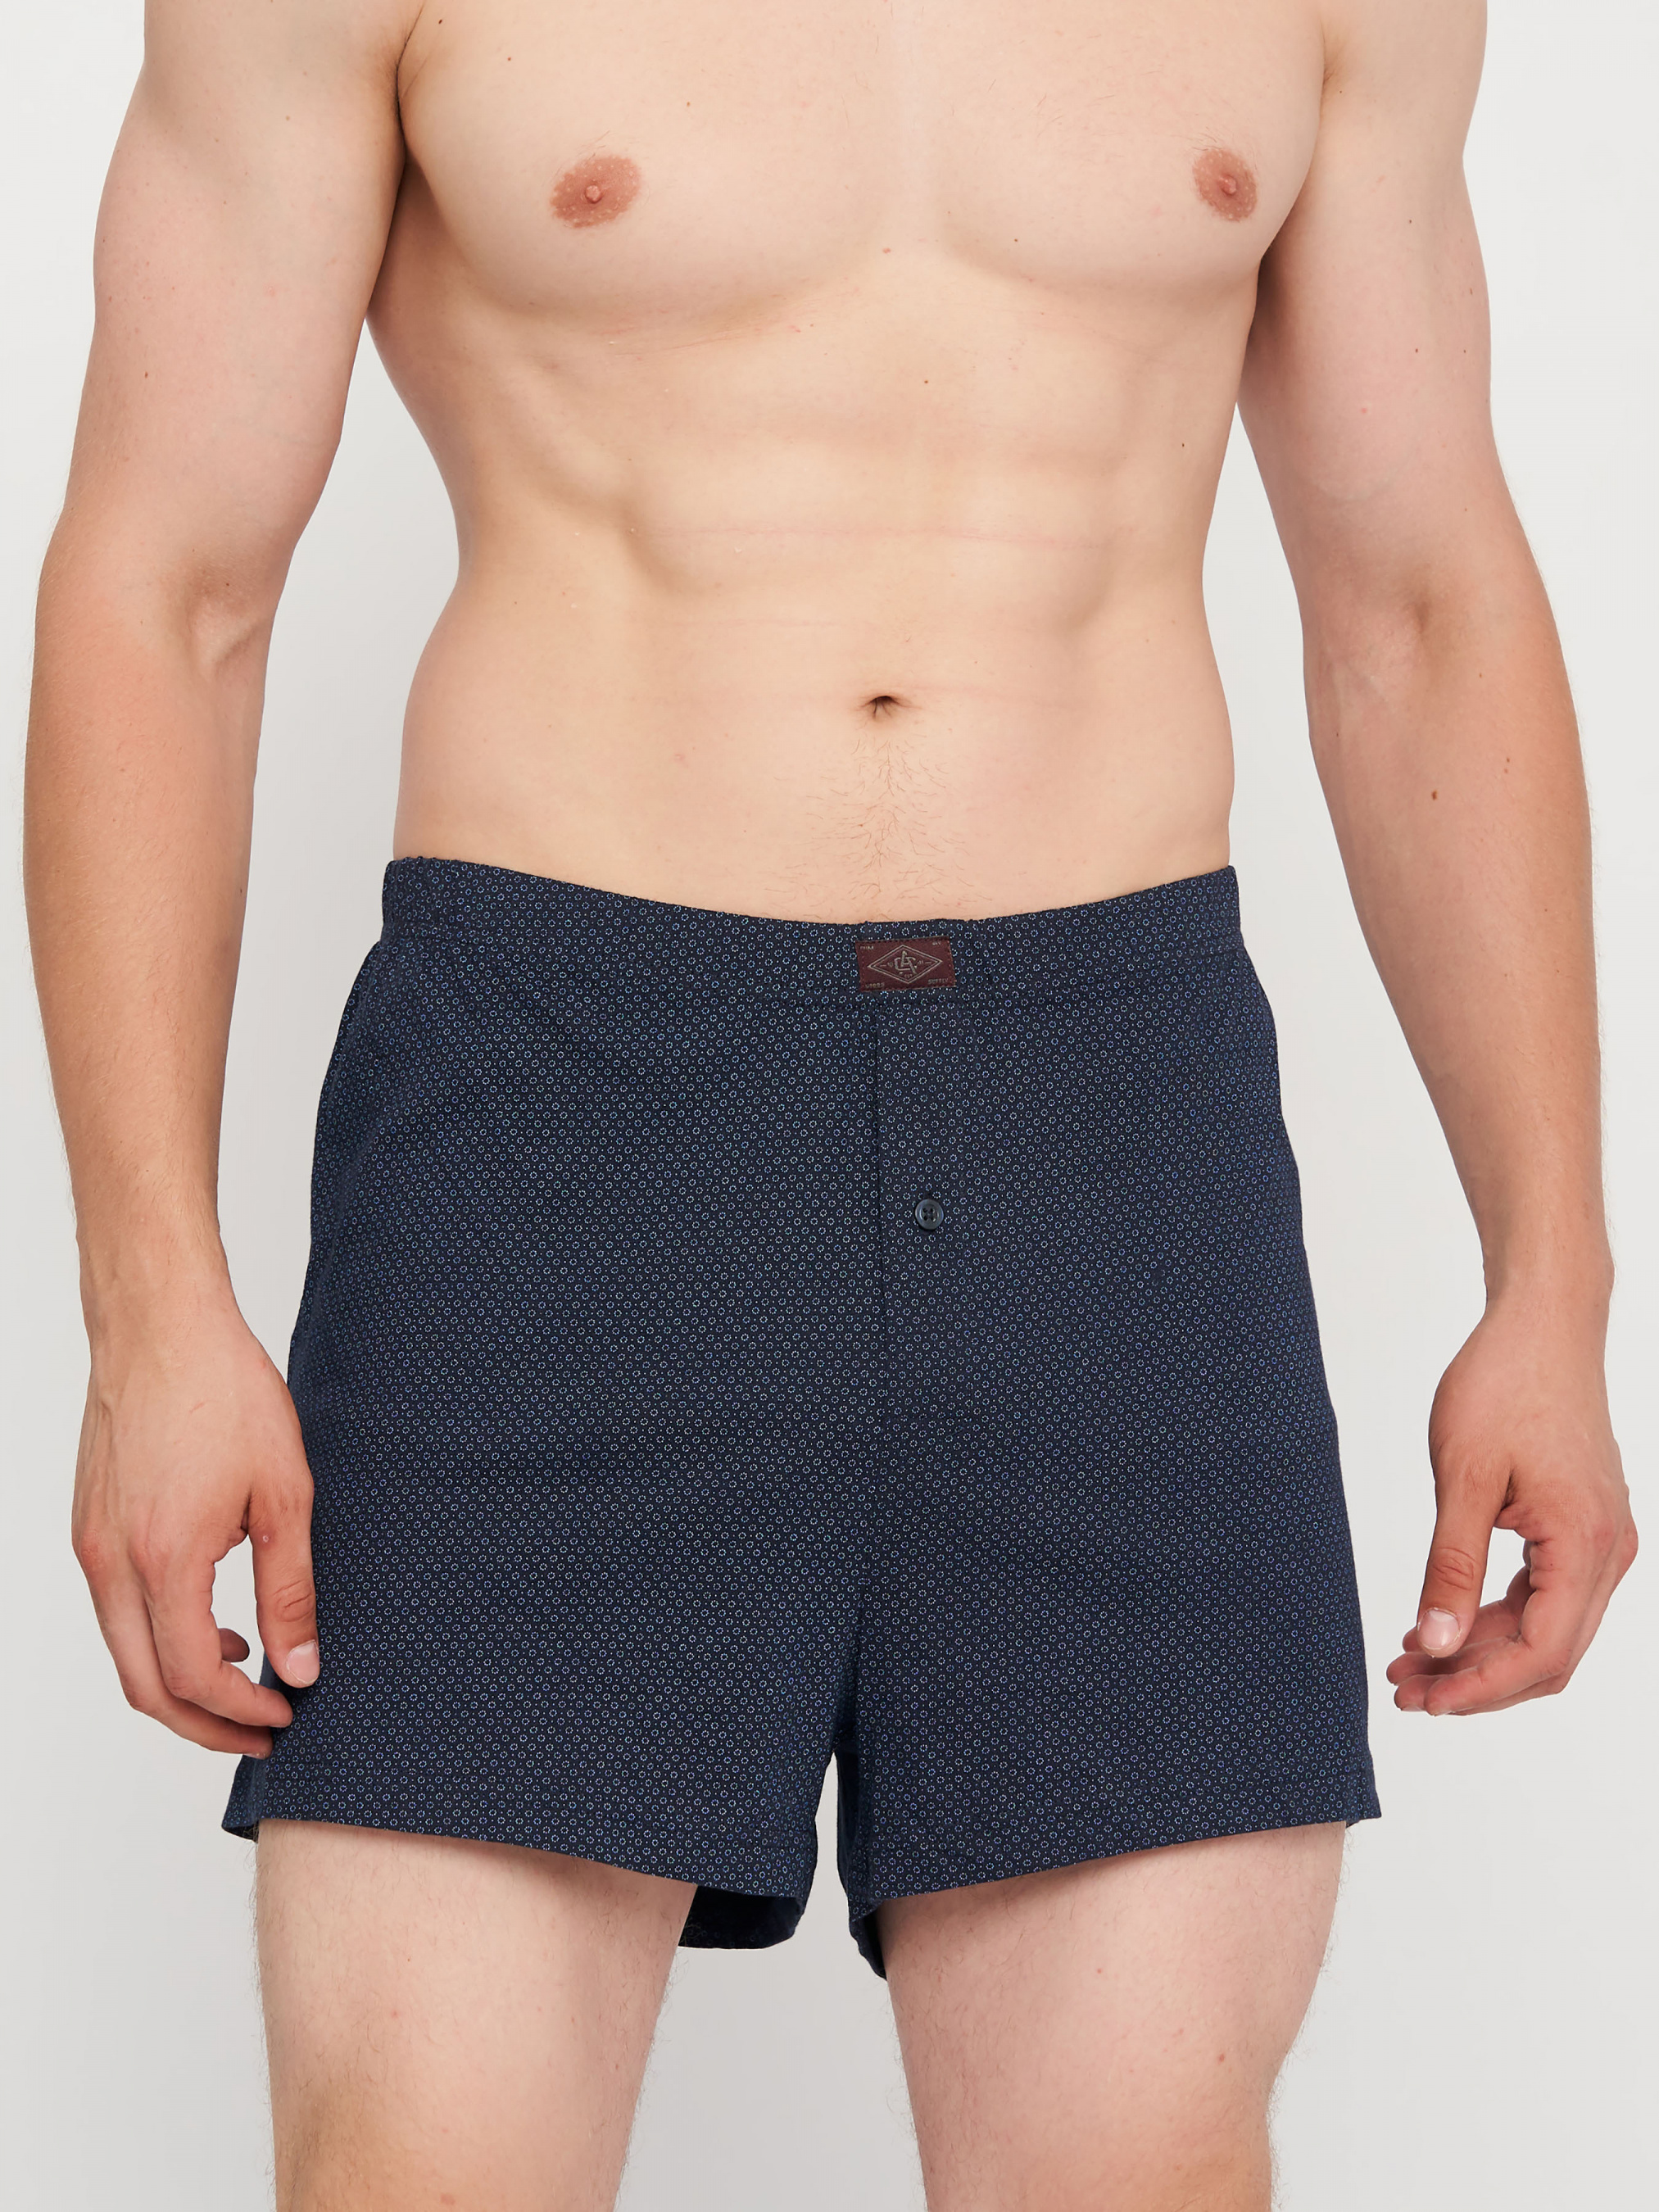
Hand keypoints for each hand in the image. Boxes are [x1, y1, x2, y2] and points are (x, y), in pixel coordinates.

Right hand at [72, 1287, 317, 1755]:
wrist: (161, 1327)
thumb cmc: (225, 1393)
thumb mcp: (285, 1494)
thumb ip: (291, 1589)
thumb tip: (301, 1666)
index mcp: (164, 1559)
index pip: (191, 1677)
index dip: (239, 1712)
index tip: (284, 1715)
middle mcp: (112, 1562)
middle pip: (145, 1686)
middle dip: (203, 1724)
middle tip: (260, 1730)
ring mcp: (91, 1546)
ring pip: (124, 1652)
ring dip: (179, 1681)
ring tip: (244, 1673)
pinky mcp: (88, 1527)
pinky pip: (115, 1611)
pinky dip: (158, 1636)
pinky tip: (210, 1618)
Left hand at [1387, 1298, 1635, 1715]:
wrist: (1543, 1325)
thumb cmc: (1504, 1384)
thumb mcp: (1464, 1476)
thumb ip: (1450, 1566)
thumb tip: (1437, 1643)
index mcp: (1584, 1544)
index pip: (1542, 1653)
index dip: (1481, 1689)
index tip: (1425, 1701)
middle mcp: (1608, 1553)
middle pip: (1548, 1654)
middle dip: (1475, 1681)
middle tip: (1404, 1689)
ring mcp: (1600, 1541)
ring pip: (1546, 1629)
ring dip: (1480, 1653)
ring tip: (1409, 1661)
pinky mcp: (1582, 1528)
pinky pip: (1545, 1596)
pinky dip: (1494, 1617)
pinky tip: (1439, 1622)